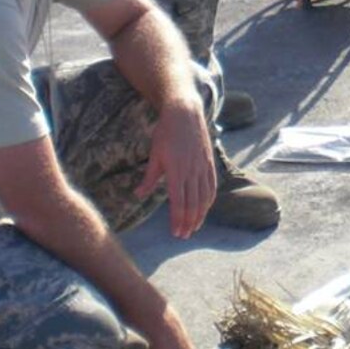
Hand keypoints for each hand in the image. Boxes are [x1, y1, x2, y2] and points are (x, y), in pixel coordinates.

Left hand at [137, 104, 215, 237]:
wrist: (185, 113)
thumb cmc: (166, 133)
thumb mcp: (154, 156)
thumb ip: (149, 178)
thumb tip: (138, 195)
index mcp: (176, 171)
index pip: (179, 203)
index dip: (178, 220)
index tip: (176, 233)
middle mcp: (192, 171)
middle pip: (193, 204)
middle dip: (189, 222)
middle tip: (184, 235)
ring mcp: (202, 167)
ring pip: (204, 197)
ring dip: (200, 214)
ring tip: (195, 226)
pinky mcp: (209, 162)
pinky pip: (211, 186)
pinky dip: (209, 200)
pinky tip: (205, 208)